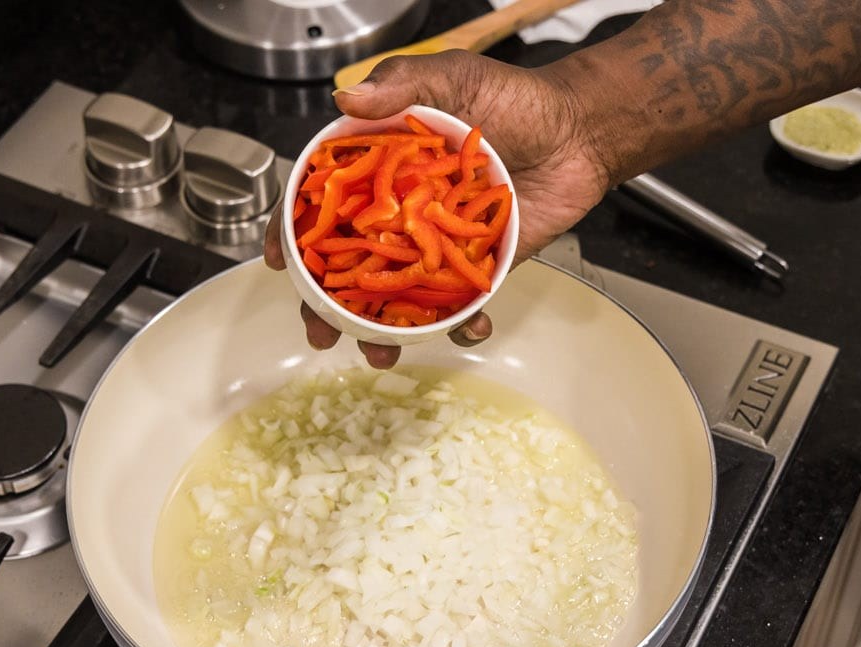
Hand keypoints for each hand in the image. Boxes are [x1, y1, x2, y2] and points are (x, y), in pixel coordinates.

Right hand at [263, 50, 609, 368]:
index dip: (293, 230)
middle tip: (320, 331)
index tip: (279, 261)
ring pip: (395, 295)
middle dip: (326, 305)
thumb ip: (401, 84)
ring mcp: (435, 245)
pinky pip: (460, 306)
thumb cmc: (516, 100)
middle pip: (348, 263)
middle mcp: (400, 212)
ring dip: (383, 332)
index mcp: (381, 168)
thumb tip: (347, 97)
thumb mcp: (453, 78)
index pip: (323, 203)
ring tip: (380, 354)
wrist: (580, 131)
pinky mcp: (476, 267)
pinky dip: (462, 326)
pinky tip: (468, 330)